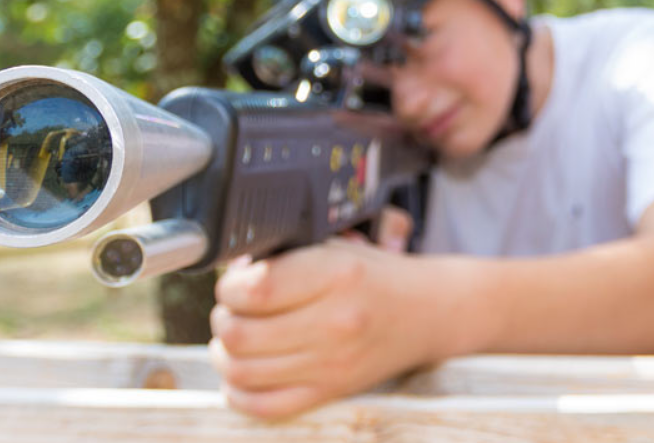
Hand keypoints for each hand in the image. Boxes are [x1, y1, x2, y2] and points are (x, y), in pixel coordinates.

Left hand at [210, 236, 434, 418]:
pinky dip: (239, 393)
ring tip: (233, 337)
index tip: (234, 282)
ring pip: (242, 371)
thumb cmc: (378, 275)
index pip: (254, 289)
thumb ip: (286, 256)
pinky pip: (265, 406)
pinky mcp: (331, 392)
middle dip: (223, 317)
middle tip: (231, 308)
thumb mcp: (336, 247)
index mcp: (335, 274)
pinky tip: (241, 373)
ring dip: (224, 353)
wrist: (430, 312)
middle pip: (240, 333)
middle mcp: (334, 322)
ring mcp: (332, 363)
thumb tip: (231, 270)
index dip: (229, 286)